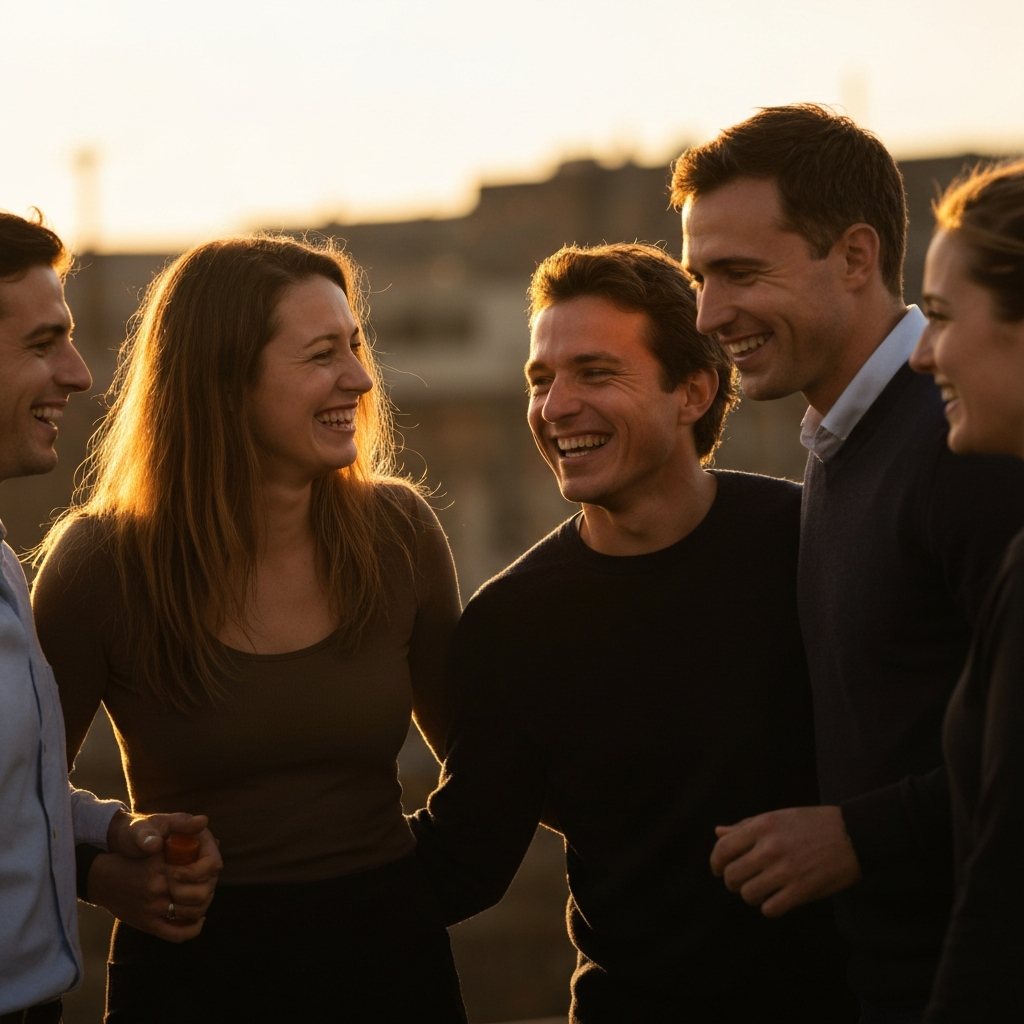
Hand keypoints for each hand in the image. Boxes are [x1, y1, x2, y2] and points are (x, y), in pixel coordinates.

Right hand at [92, 811, 222, 941]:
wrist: (101, 878)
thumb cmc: (131, 854)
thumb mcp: (153, 838)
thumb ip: (179, 830)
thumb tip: (207, 827)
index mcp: (162, 864)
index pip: (201, 870)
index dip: (212, 868)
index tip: (211, 865)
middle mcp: (158, 887)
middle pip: (200, 893)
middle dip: (210, 888)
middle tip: (210, 883)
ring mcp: (152, 908)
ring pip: (192, 913)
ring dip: (204, 906)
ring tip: (205, 898)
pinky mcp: (147, 924)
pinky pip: (175, 934)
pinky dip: (192, 929)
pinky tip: (199, 920)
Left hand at [709, 805, 860, 917]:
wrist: (854, 834)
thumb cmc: (813, 824)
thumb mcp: (777, 817)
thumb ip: (746, 826)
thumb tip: (717, 832)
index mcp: (762, 826)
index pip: (723, 849)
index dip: (716, 863)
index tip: (719, 870)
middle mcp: (770, 848)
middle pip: (732, 876)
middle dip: (733, 882)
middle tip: (742, 882)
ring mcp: (786, 870)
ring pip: (748, 894)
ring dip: (752, 895)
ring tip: (762, 889)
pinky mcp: (802, 890)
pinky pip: (770, 909)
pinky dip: (770, 907)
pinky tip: (778, 899)